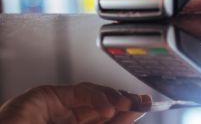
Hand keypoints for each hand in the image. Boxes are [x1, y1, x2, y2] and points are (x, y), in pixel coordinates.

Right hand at [0, 83, 151, 123]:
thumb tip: (130, 115)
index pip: (106, 117)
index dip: (127, 111)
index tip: (144, 107)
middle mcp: (66, 118)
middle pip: (102, 103)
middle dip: (125, 101)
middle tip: (143, 103)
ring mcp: (57, 106)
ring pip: (92, 93)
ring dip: (113, 97)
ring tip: (129, 105)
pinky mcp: (46, 96)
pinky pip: (78, 92)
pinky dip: (97, 98)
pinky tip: (109, 108)